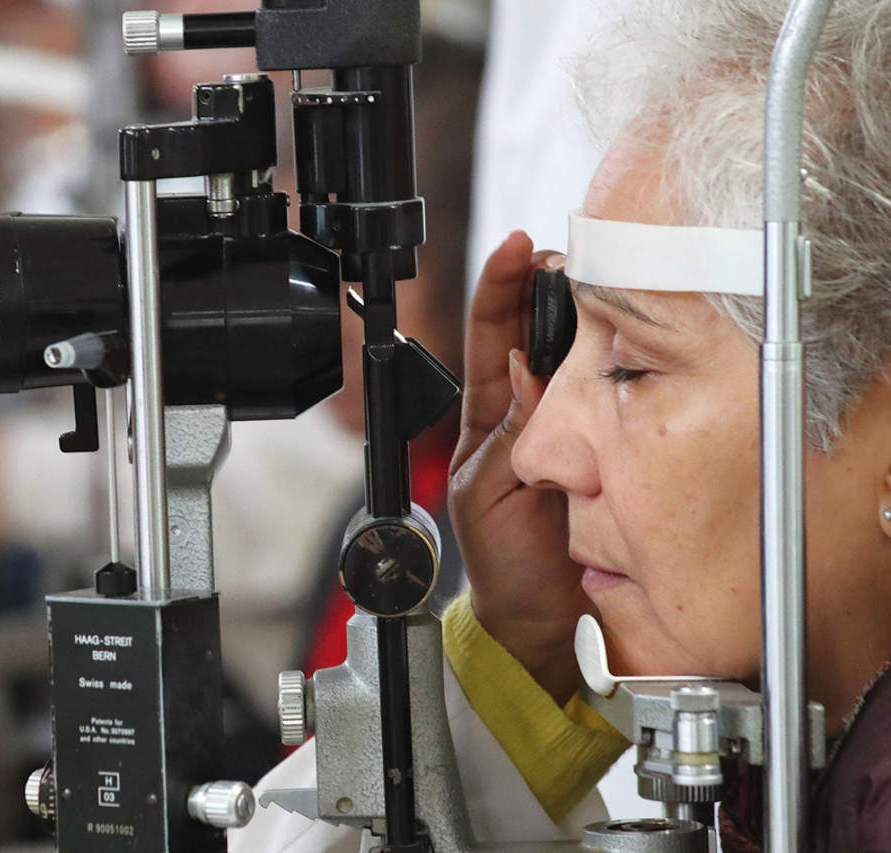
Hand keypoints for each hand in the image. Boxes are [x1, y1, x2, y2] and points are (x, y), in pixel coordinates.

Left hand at [447, 231, 594, 703]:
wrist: (546, 626)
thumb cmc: (505, 567)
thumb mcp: (490, 498)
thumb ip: (510, 438)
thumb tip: (526, 373)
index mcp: (488, 418)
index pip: (490, 333)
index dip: (502, 285)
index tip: (518, 247)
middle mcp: (531, 414)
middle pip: (539, 332)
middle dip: (553, 288)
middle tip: (575, 258)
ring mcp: (573, 430)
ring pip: (580, 359)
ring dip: (590, 322)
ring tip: (605, 290)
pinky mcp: (610, 451)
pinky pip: (615, 400)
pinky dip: (623, 368)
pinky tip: (636, 349)